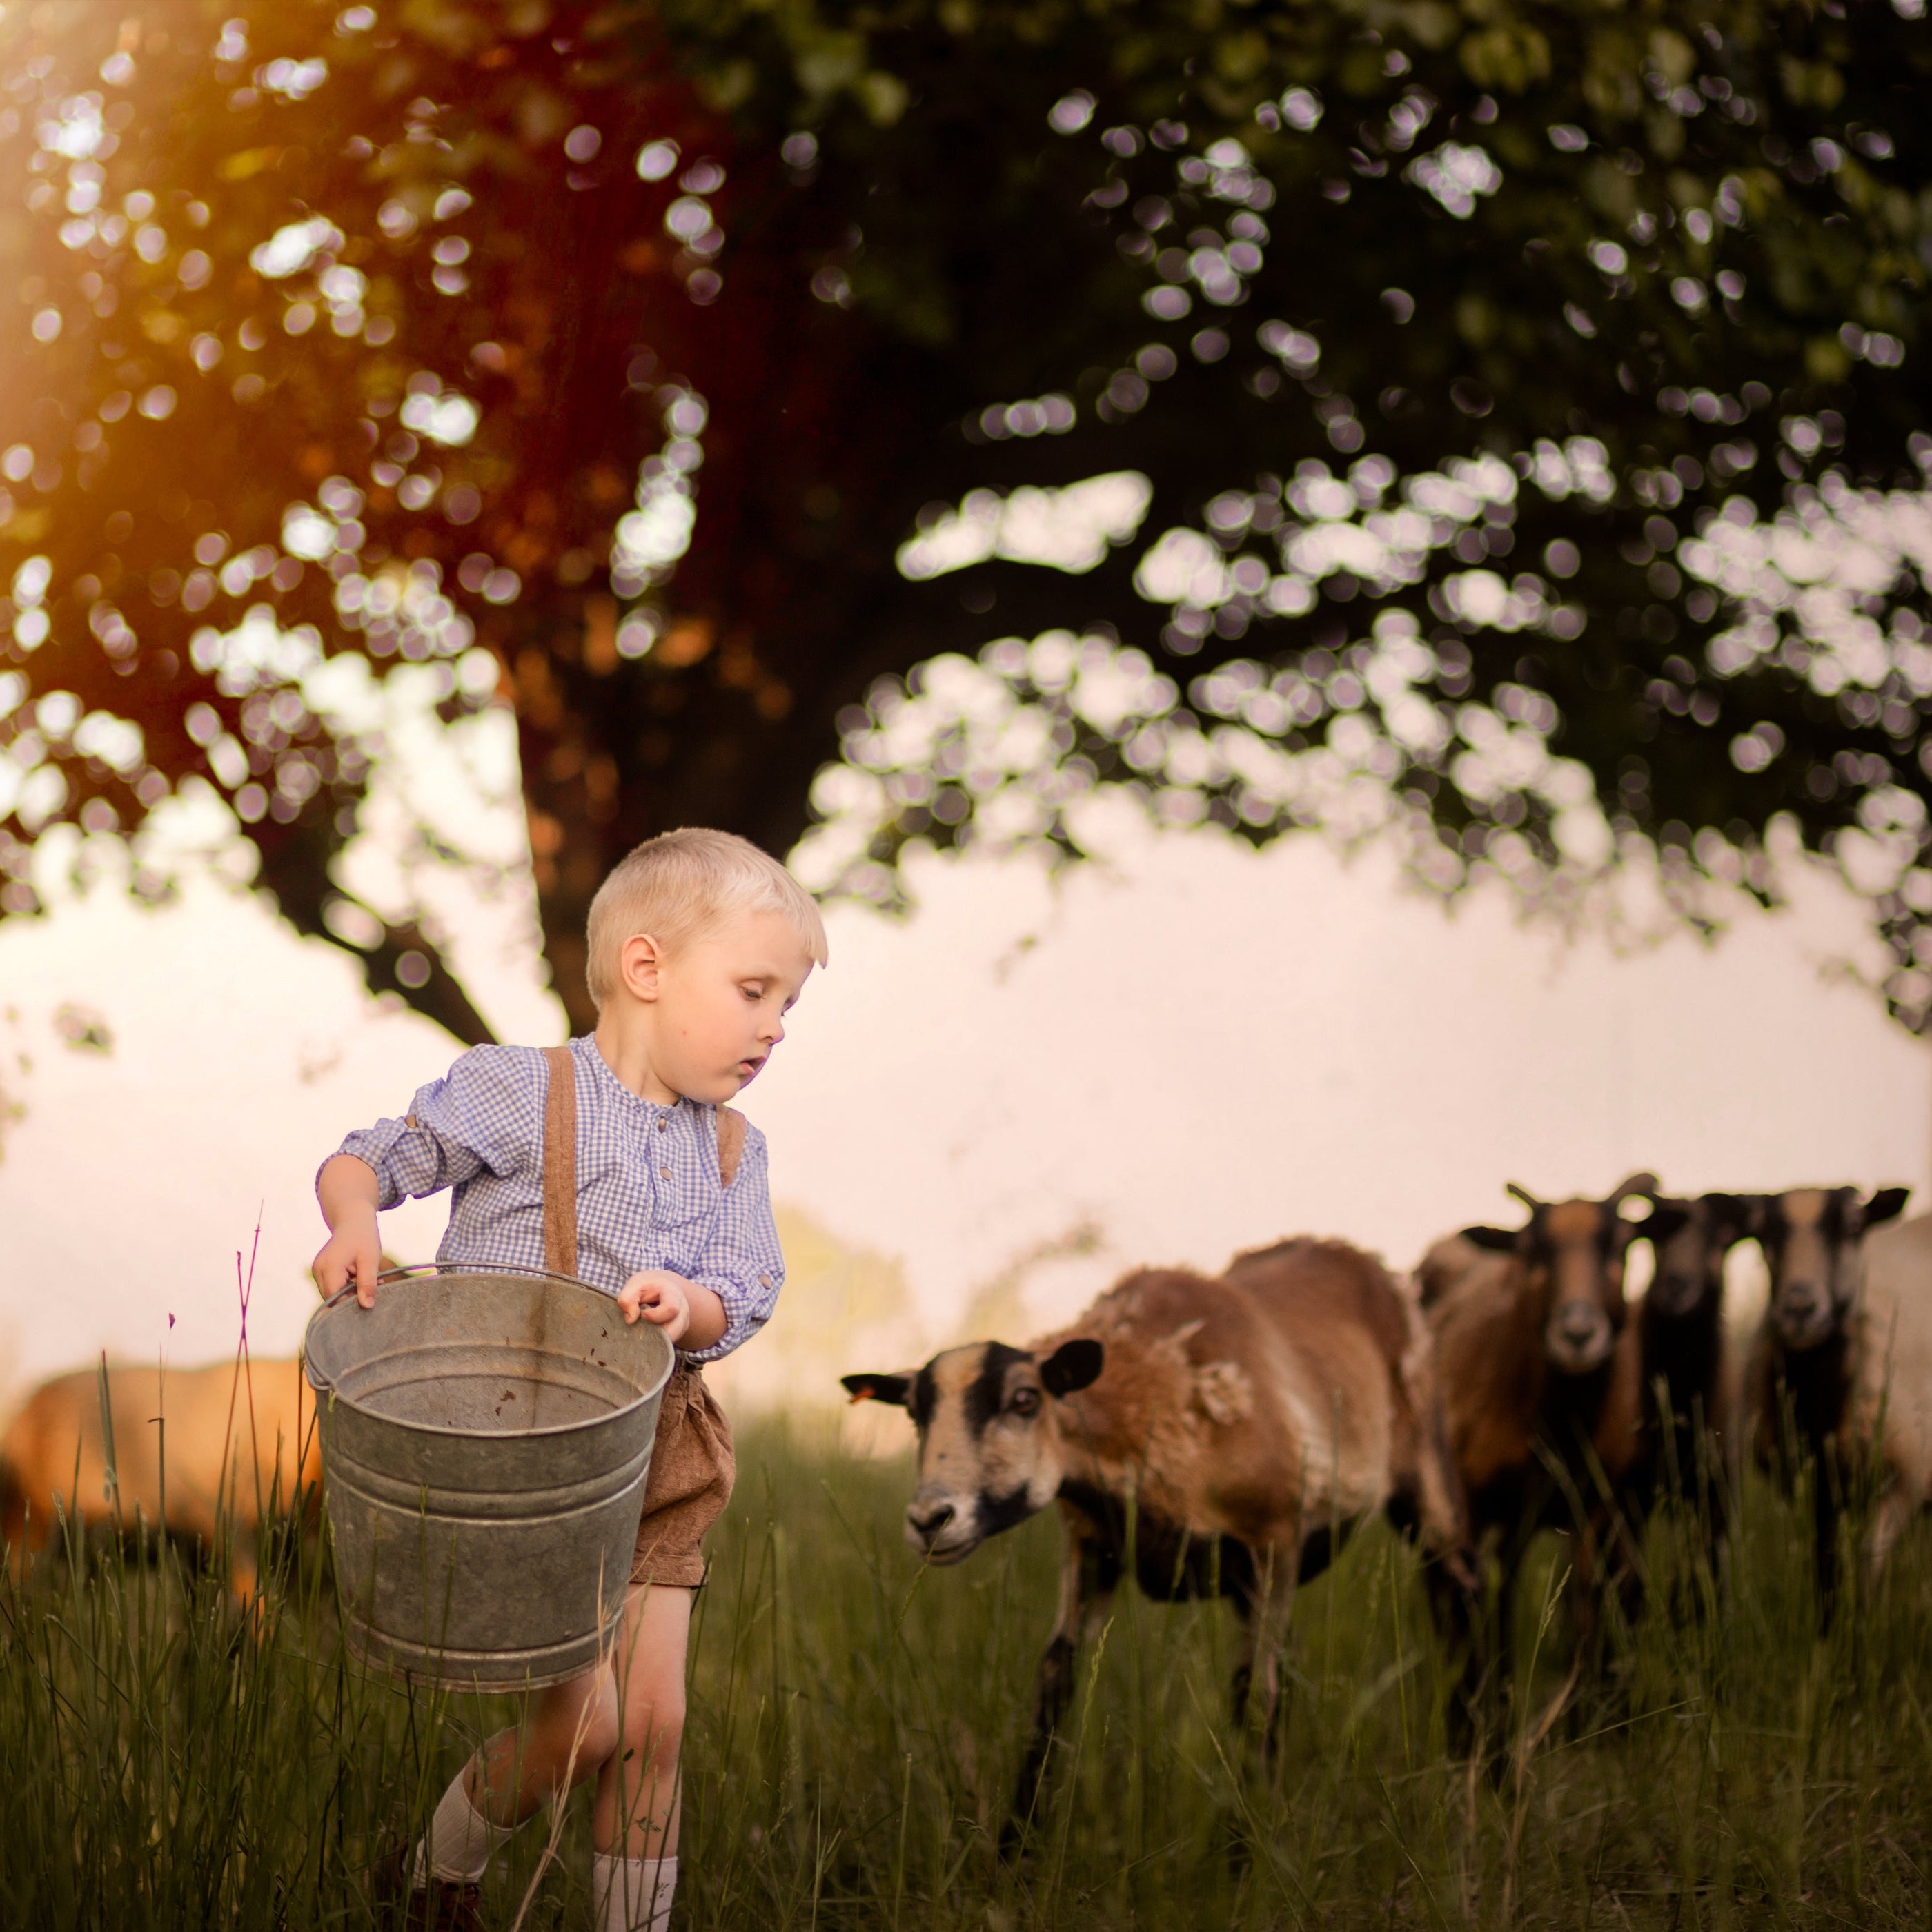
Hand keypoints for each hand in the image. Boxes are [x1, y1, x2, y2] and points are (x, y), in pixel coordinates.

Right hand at [314, 1153, 382, 1307]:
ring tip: (367, 1276)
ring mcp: (317, 1270)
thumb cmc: (364, 1236)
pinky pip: (333, 1285)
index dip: (350, 1303)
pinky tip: (359, 1274)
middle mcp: (318, 1269)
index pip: (335, 1298)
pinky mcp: (321, 1270)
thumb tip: (366, 1306)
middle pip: (332, 1297)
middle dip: (352, 1296)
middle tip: (373, 1285)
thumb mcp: (370, 1260)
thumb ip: (368, 1284)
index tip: (369, 1299)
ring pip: (332, 1293)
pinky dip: (347, 1285)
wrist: (353, 1218)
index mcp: (329, 1267)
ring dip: (350, 1290)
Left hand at [618, 1269, 694, 1340]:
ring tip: (643, 1332)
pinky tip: (647, 1336)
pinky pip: (668, 1344)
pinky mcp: (677, 1334)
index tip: (643, 1314)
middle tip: (641, 1329)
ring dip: (655, 1340)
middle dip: (655, 1334)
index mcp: (673, 1295)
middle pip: (675, 1330)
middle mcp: (682, 1310)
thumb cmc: (646, 1288)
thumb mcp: (634, 1285)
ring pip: (672, 1340)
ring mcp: (682, 1324)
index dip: (655, 1315)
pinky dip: (656, 1343)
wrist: (659, 1289)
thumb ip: (627, 1299)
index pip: (671, 1309)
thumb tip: (630, 1320)